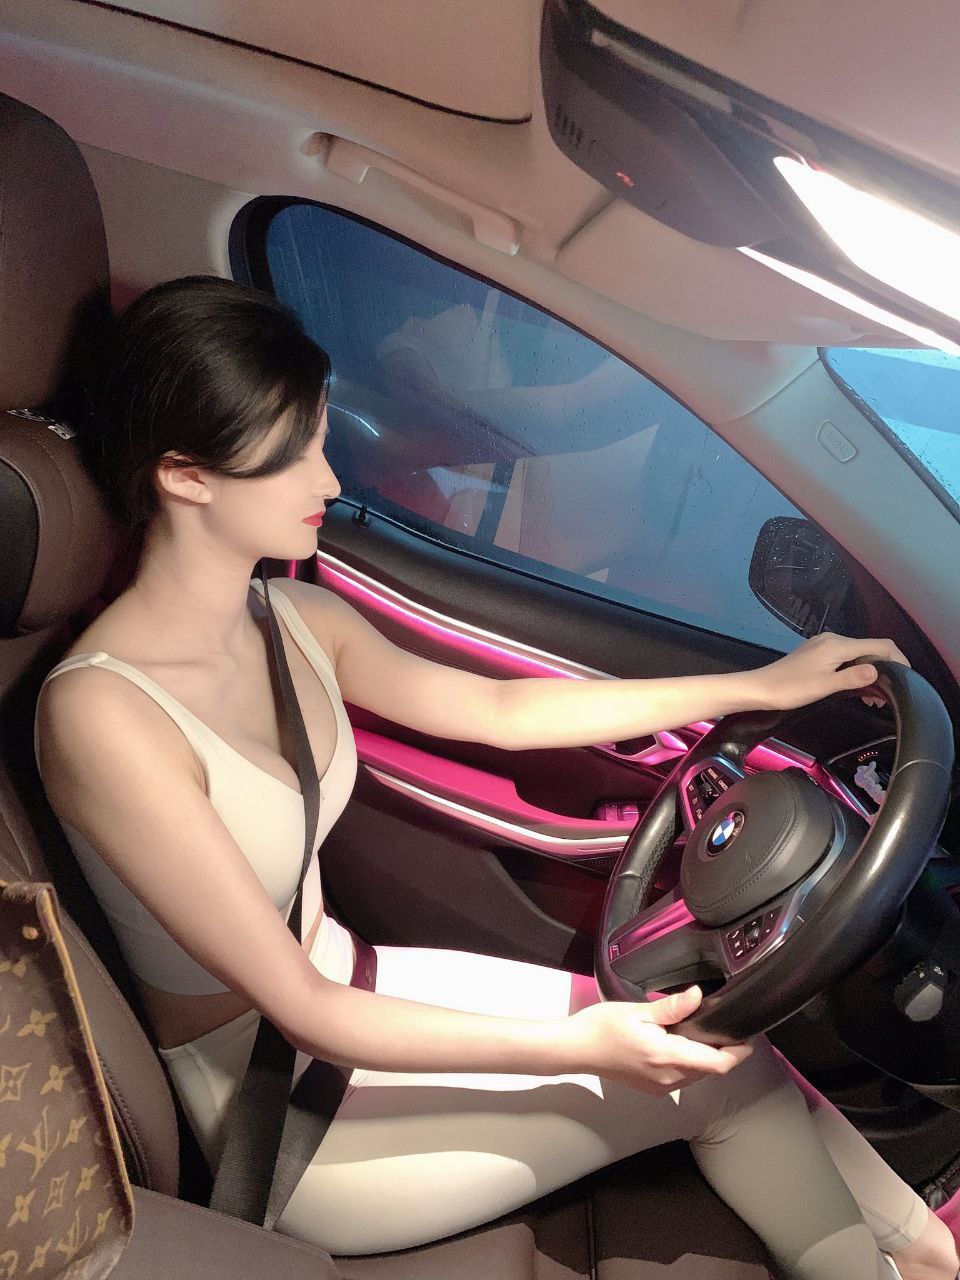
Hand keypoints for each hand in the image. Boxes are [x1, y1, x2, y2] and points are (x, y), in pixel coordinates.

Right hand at [567, 986, 751, 1094]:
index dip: (737, 1053)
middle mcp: (669, 1078)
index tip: (747, 1036)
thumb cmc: (602, 1027)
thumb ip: (672, 1008)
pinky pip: (683, 1078)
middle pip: (710, 1071)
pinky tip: (683, 1043)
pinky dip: (691, 1063)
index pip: (717, 1064)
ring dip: (707, 1058)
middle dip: (724, 1052)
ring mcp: (661, 1087)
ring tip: (706, 1031)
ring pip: (698, 1075)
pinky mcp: (654, 1088)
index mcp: (667, 1057)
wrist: (576, 1049)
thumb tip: (699, 996)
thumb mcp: (638, 1011)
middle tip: (727, 1026)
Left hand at [750, 632, 909, 712]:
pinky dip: (856, 672)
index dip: (898, 660)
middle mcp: (833, 640)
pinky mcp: (818, 654)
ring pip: (859, 655)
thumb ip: (853, 677)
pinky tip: (856, 689)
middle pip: (871, 649)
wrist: (760, 688)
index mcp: (838, 645)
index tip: (907, 679)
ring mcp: (824, 646)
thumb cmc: (790, 689)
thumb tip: (879, 671)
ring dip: (870, 674)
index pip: (880, 645)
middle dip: (884, 670)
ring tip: (873, 698)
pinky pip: (845, 659)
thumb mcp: (825, 686)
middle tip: (887, 696)